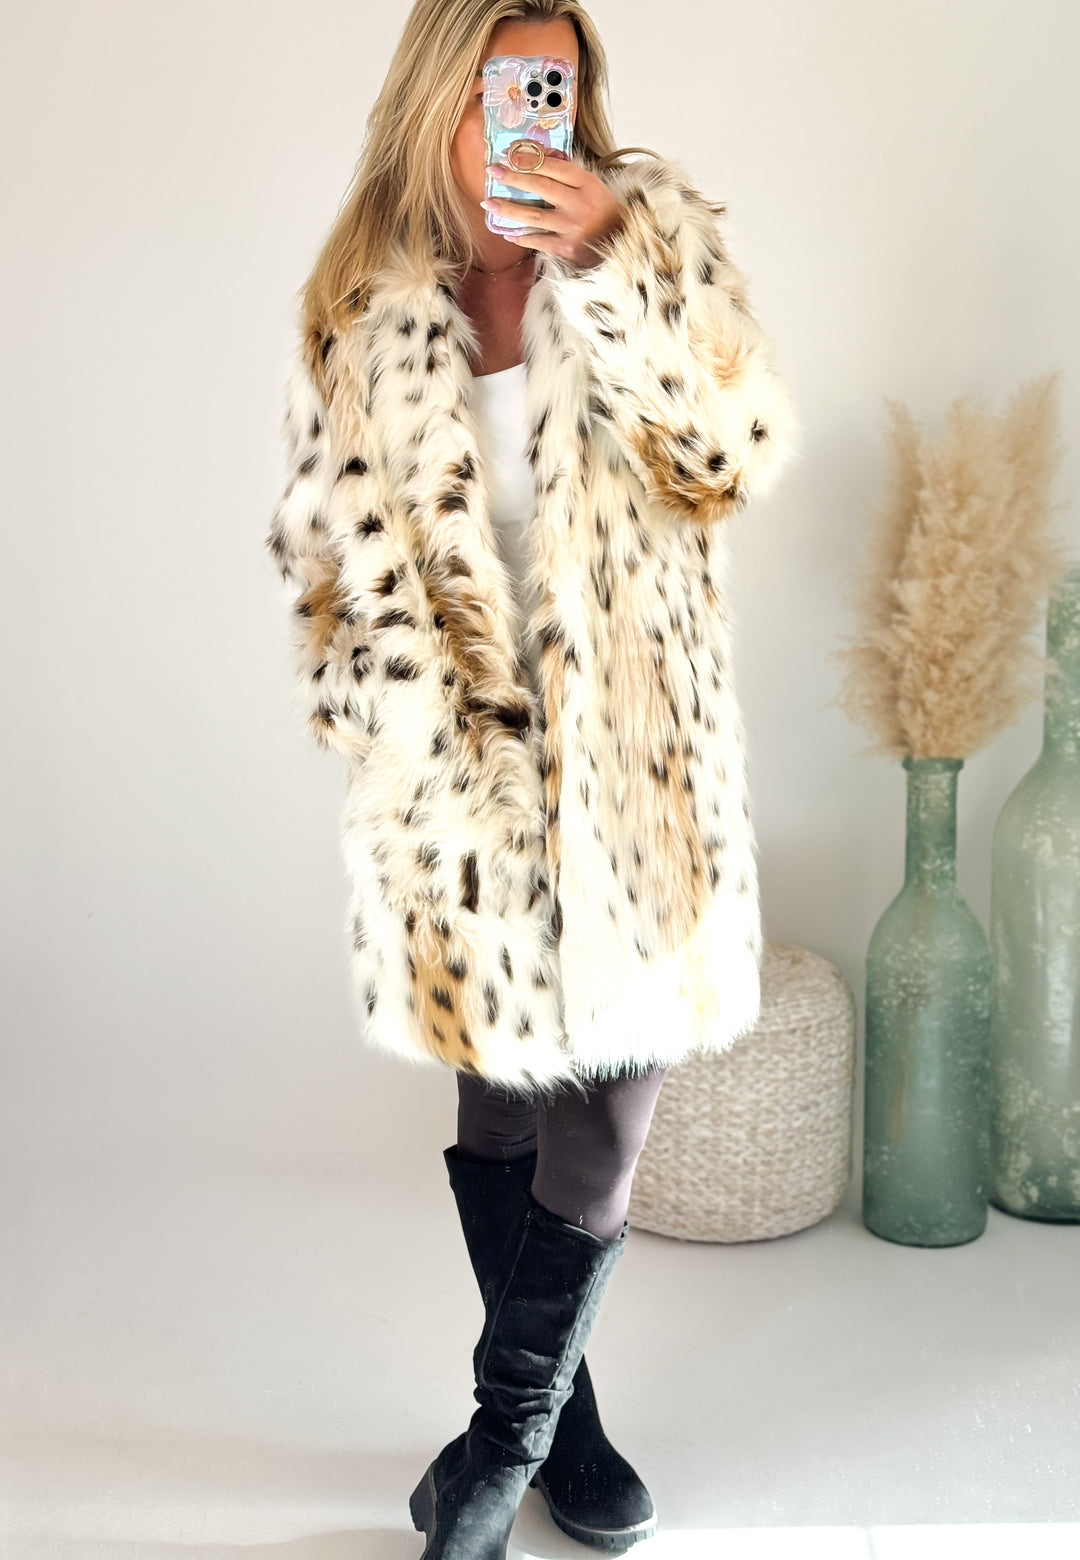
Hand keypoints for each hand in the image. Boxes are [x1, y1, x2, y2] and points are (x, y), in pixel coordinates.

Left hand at [481, 149, 626, 268]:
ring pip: (534, 216)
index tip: (508, 155)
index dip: (529, 160)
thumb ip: (568, 175)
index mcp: (587, 183)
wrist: (623, 244)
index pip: (554, 167)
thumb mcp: (593, 186)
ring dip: (509, 209)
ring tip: (489, 203)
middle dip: (513, 177)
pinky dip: (521, 237)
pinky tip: (506, 231)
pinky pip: (539, 241)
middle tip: (493, 170)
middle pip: (541, 187)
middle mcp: (579, 204)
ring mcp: (572, 227)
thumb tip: (538, 158)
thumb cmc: (604, 212)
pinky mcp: (567, 248)